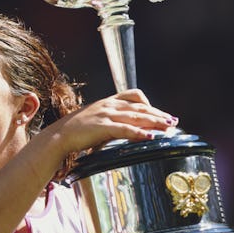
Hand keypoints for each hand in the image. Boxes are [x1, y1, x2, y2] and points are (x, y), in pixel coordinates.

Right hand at [54, 88, 178, 154]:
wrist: (59, 135)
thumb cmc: (76, 131)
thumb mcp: (95, 121)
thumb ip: (110, 122)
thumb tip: (124, 131)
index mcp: (108, 102)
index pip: (134, 95)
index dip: (150, 104)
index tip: (161, 113)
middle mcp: (109, 105)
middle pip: (140, 106)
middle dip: (158, 114)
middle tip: (173, 121)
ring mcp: (106, 115)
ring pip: (137, 116)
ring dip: (155, 122)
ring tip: (168, 128)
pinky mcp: (103, 127)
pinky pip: (126, 129)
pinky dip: (140, 133)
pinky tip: (150, 137)